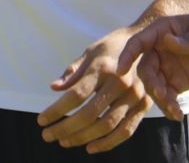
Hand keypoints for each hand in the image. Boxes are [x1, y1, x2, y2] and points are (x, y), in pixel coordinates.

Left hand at [38, 26, 152, 152]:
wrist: (147, 41)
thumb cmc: (113, 47)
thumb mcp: (91, 52)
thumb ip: (73, 72)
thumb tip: (54, 88)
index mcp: (104, 67)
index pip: (76, 94)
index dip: (57, 110)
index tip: (42, 120)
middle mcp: (120, 82)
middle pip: (90, 114)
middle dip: (65, 128)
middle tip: (48, 135)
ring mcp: (134, 96)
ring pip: (107, 126)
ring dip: (82, 138)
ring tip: (64, 141)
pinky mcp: (144, 106)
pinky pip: (126, 131)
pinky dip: (107, 143)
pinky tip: (90, 148)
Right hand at [118, 9, 188, 120]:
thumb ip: (188, 39)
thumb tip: (168, 41)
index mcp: (163, 31)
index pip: (139, 43)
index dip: (127, 55)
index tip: (120, 71)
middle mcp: (161, 50)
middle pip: (145, 69)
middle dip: (151, 84)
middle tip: (164, 95)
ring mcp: (169, 67)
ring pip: (154, 86)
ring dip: (160, 99)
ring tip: (174, 109)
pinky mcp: (179, 82)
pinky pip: (168, 97)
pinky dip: (170, 107)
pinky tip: (178, 115)